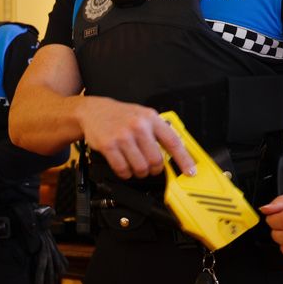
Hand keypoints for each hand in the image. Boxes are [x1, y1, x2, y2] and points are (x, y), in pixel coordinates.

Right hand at [77, 97, 194, 178]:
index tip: (189, 171)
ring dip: (140, 172)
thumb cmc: (120, 115)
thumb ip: (158, 130)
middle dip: (155, 169)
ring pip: (140, 168)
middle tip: (151, 167)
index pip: (173, 142)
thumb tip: (177, 150)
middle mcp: (137, 126)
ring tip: (136, 166)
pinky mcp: (108, 145)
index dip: (184, 159)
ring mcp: (122, 136)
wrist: (93, 110)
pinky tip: (124, 167)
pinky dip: (125, 173)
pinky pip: (122, 169)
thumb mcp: (142, 115)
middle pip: (156, 160)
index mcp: (150, 118)